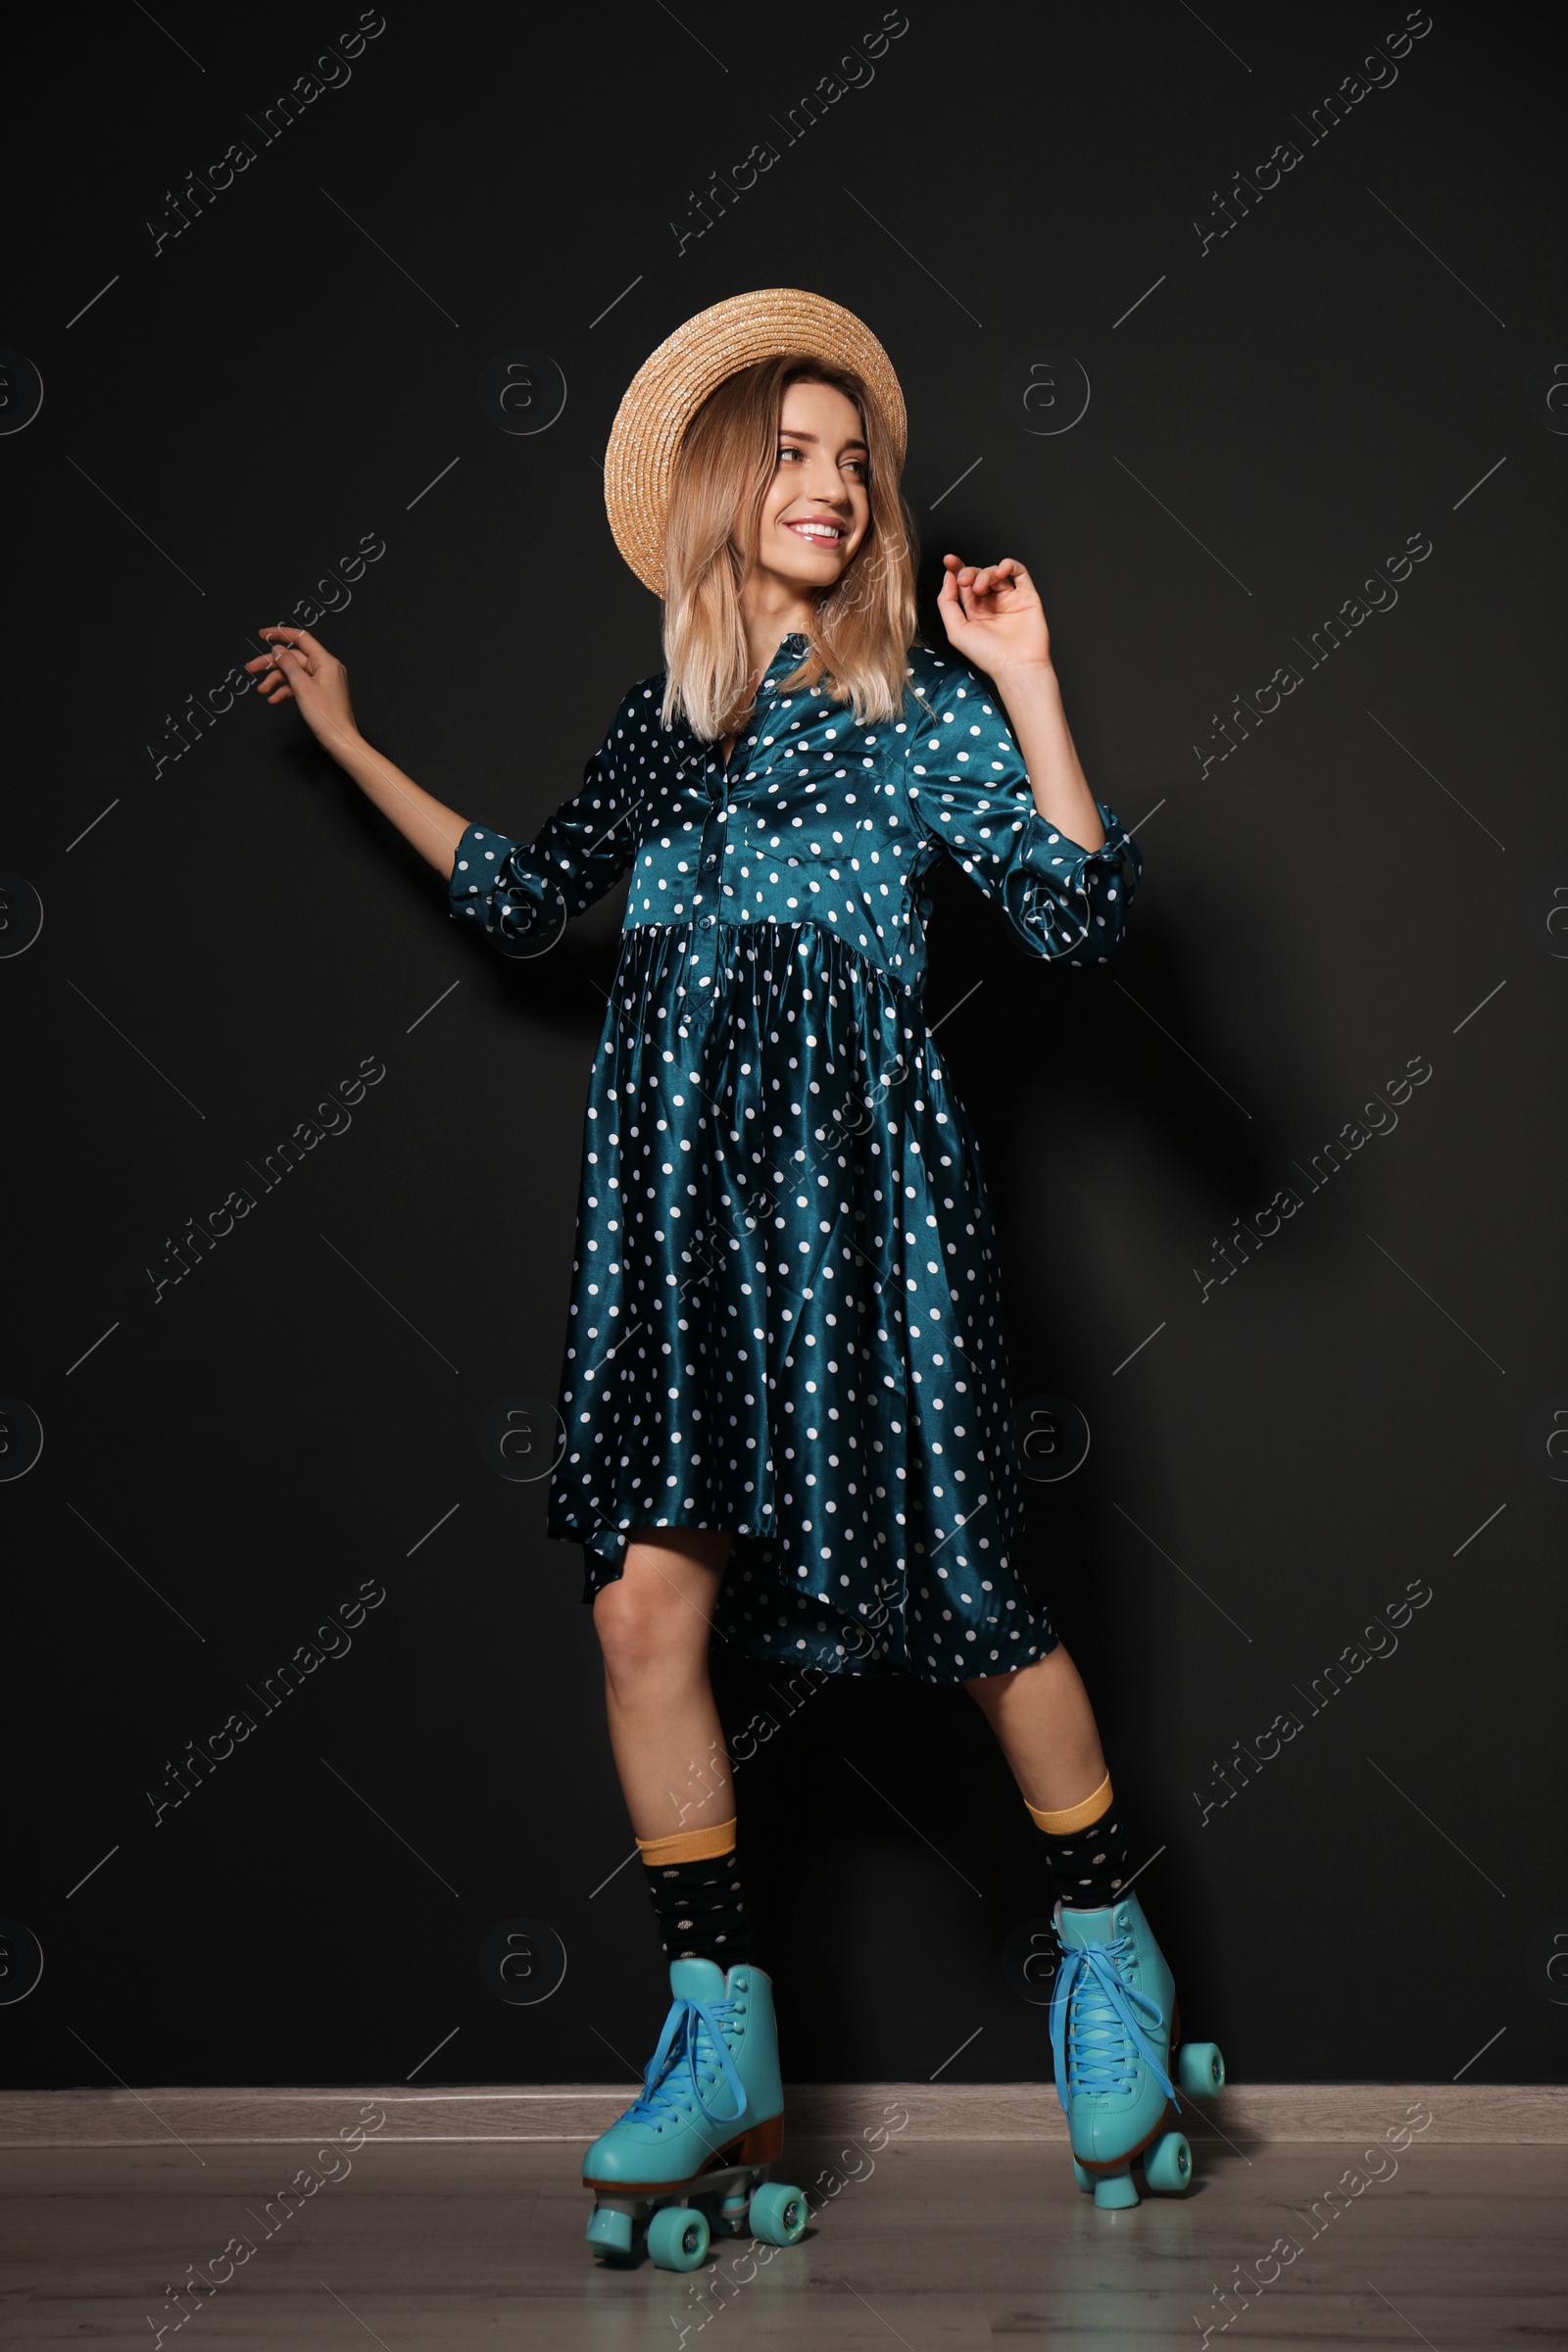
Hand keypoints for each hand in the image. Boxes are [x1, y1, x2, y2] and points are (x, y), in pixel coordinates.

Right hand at [246, 626, 359, 752]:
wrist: (339, 740)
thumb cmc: (326, 716)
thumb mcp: (302, 687)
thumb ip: (289, 664)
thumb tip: (279, 649)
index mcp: (325, 661)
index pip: (301, 638)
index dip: (280, 633)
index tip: (263, 634)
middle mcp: (326, 668)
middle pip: (293, 658)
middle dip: (271, 663)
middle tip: (251, 668)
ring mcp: (323, 681)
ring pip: (294, 673)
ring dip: (276, 680)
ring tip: (261, 690)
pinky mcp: (319, 693)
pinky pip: (299, 685)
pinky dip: (286, 690)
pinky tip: (273, 699)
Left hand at [936, 554, 1051, 678]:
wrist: (1016, 666)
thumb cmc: (987, 655)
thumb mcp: (956, 630)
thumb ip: (947, 603)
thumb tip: (948, 577)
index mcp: (974, 612)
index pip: (963, 584)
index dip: (955, 569)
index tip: (948, 561)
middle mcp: (992, 604)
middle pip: (978, 576)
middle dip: (969, 573)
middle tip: (965, 580)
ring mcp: (1010, 599)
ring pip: (996, 573)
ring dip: (986, 573)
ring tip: (981, 586)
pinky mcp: (1027, 596)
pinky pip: (1020, 572)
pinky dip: (1009, 565)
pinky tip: (1000, 571)